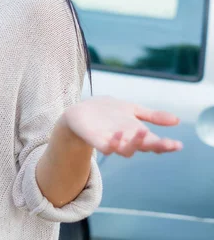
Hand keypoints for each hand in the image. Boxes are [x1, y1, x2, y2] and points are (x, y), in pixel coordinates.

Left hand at [63, 96, 182, 156]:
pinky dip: (113, 144)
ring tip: (142, 131)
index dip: (166, 145)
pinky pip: (106, 148)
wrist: (81, 111)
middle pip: (144, 148)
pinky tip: (118, 134)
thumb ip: (153, 116)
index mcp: (137, 134)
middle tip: (167, 143)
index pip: (154, 142)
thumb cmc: (109, 112)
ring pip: (126, 151)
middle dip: (156, 146)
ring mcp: (112, 142)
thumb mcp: (133, 110)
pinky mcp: (96, 141)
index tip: (178, 145)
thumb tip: (177, 120)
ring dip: (135, 143)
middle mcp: (127, 141)